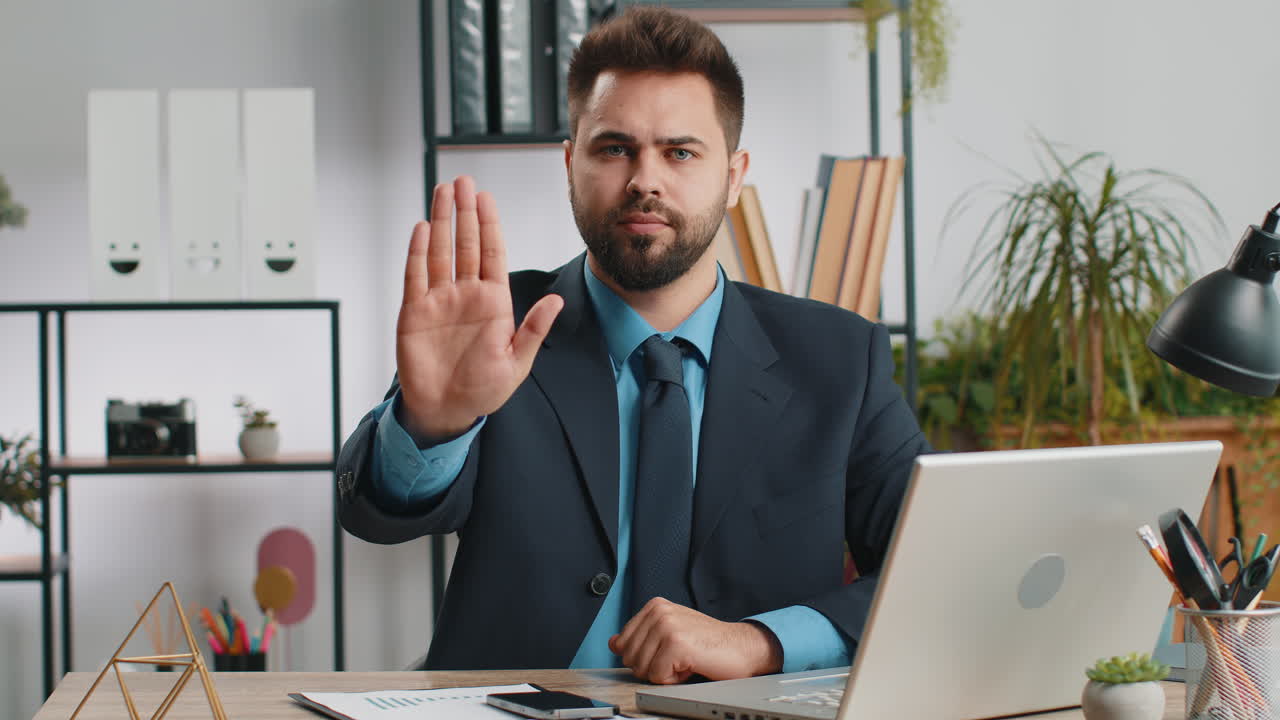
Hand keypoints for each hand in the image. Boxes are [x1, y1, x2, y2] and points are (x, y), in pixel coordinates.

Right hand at [395, 176, 563, 441]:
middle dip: (465, 212)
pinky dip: (417, 252)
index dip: (489, 224)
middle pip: (466, 244)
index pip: (492, 254)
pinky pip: (415, 276)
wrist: (446, 412)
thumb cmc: (483, 390)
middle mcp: (465, 295)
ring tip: (442, 192)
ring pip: (439, 252)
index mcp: (493, 302)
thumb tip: (556, 301)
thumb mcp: (516, 363)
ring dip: (440, 222)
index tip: (485, 197)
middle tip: (462, 181)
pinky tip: (421, 229)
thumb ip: (533, 329)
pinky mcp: (414, 312)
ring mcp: (439, 301)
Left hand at [609, 598, 782, 684]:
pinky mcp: (676, 643)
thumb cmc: (707, 644)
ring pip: (642, 669)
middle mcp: (658, 611)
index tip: (666, 650)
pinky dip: (675, 679)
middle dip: (653, 666)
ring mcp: (666, 625)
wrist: (741, 648)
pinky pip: (658, 677)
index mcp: (654, 606)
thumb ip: (641, 637)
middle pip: (630, 658)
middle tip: (679, 657)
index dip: (644, 656)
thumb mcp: (668, 635)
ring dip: (665, 673)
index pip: (621, 643)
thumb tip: (614, 643)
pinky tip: (691, 665)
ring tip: (685, 660)